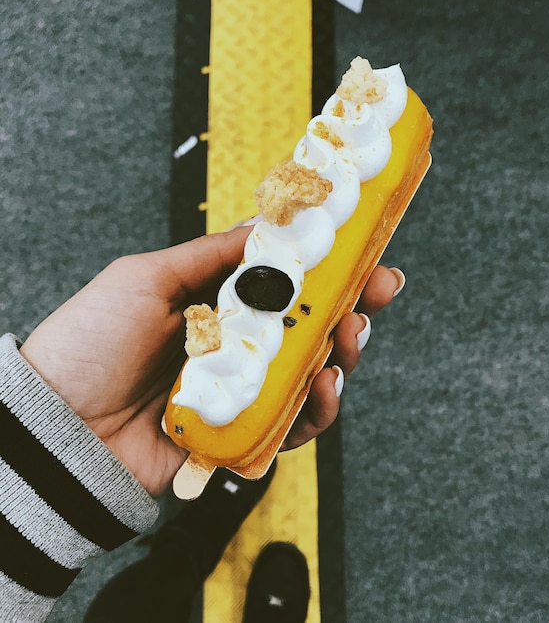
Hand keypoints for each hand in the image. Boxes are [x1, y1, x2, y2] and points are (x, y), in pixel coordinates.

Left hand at [20, 226, 401, 494]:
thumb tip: (262, 226)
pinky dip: (316, 408)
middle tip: (377, 291)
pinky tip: (322, 385)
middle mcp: (239, 347)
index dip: (327, 268)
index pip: (286, 283)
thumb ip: (210, 254)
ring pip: (312, 374)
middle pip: (311, 328)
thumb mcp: (148, 277)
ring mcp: (245, 391)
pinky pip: (294, 424)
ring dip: (342, 354)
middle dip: (353, 307)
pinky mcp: (244, 434)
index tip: (363, 250)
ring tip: (350, 335)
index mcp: (219, 305)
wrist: (59, 424)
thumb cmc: (93, 342)